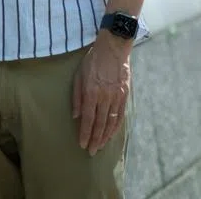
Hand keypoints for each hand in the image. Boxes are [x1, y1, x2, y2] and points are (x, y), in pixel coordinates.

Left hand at [72, 33, 130, 154]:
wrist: (113, 48)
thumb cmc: (92, 61)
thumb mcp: (78, 75)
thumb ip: (77, 96)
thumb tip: (75, 115)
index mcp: (91, 92)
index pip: (87, 118)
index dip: (84, 133)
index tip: (82, 144)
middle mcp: (105, 97)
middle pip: (99, 123)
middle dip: (94, 139)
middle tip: (91, 151)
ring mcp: (117, 97)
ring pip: (111, 122)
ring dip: (105, 136)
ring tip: (100, 146)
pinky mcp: (125, 95)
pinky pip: (120, 115)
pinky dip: (116, 126)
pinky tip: (111, 134)